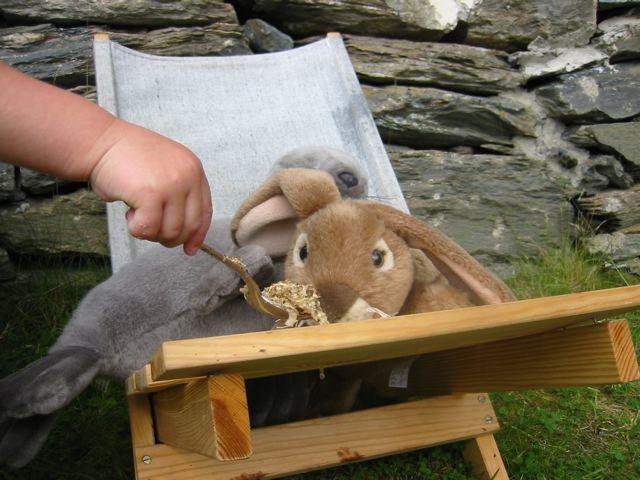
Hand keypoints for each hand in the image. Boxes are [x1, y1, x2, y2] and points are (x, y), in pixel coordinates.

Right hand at [88, 119, 211, 254]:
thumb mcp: (165, 172)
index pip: (205, 211)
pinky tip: (129, 215)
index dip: (197, 234)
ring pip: (170, 231)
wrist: (100, 142)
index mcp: (194, 169)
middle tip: (151, 231)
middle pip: (190, 226)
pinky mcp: (151, 193)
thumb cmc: (127, 160)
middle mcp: (188, 175)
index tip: (189, 249)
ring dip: (151, 232)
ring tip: (136, 215)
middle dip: (170, 237)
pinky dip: (137, 229)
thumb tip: (189, 242)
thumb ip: (179, 198)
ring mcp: (171, 184)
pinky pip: (149, 228)